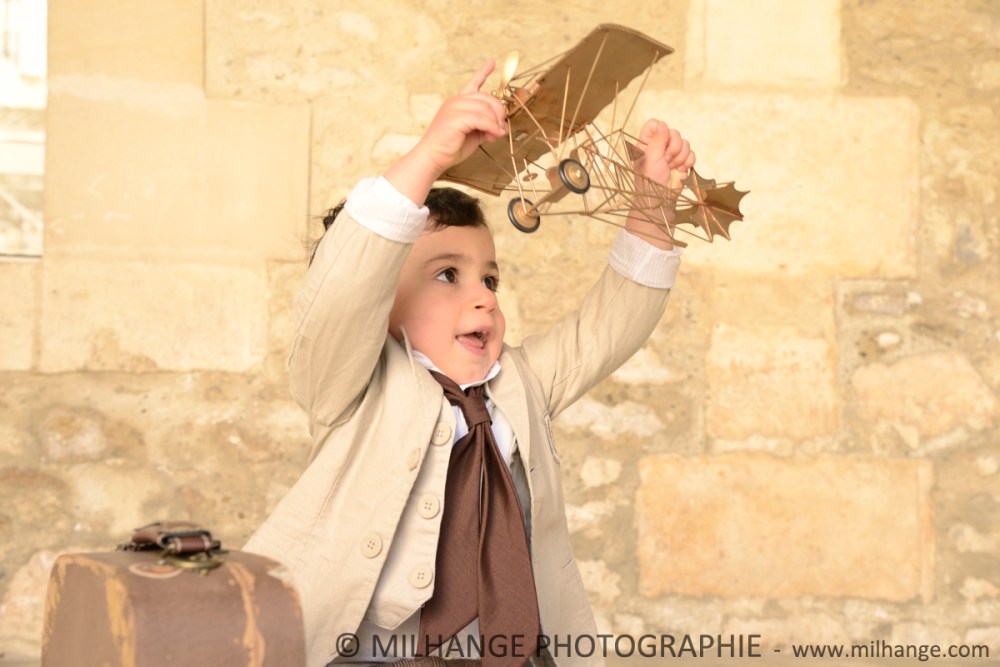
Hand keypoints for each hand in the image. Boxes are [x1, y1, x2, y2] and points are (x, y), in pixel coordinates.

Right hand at [385, 61, 507, 203]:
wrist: (432, 157)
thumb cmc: (450, 148)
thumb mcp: (472, 134)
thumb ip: (485, 126)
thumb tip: (501, 126)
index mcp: (458, 102)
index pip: (472, 84)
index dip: (483, 72)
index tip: (491, 63)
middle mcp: (456, 101)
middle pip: (488, 98)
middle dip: (499, 113)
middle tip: (501, 128)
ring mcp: (455, 107)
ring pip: (486, 108)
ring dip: (496, 123)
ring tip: (496, 135)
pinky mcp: (456, 117)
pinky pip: (482, 119)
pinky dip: (492, 127)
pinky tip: (493, 135)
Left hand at [625, 119, 695, 249]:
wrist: (661, 201)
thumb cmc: (650, 182)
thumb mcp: (650, 159)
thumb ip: (657, 140)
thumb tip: (661, 124)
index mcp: (646, 144)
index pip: (655, 125)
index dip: (662, 132)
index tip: (660, 144)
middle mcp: (658, 147)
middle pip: (674, 133)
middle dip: (673, 149)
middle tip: (666, 161)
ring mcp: (671, 155)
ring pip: (684, 143)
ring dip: (680, 157)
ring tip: (672, 169)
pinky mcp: (681, 162)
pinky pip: (691, 153)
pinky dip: (688, 163)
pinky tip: (680, 171)